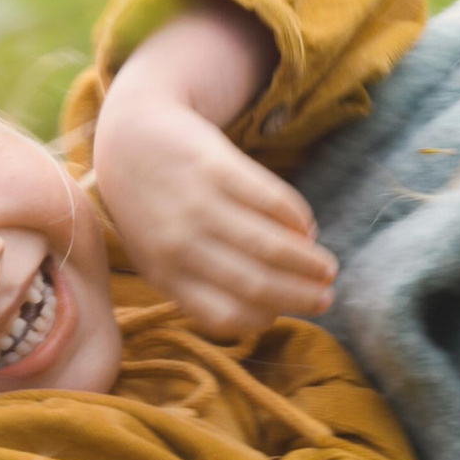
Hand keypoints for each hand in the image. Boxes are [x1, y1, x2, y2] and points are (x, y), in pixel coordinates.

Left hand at [93, 0, 338, 337]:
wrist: (131, 139)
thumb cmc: (151, 208)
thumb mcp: (156, 255)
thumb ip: (196, 285)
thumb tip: (266, 312)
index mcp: (164, 273)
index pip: (224, 314)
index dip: (262, 319)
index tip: (283, 314)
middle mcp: (180, 243)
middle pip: (256, 283)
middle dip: (301, 296)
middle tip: (326, 299)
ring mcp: (199, 204)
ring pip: (270, 245)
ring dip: (308, 262)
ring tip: (328, 269)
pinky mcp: (217, 166)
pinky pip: (272, 200)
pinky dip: (298, 219)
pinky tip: (308, 229)